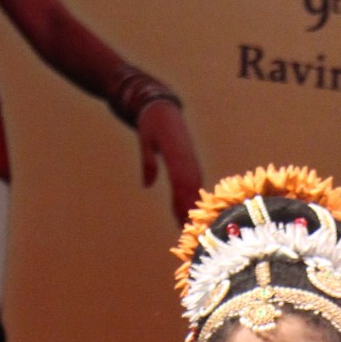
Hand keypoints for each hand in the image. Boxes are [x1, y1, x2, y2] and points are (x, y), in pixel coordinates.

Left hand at [137, 100, 202, 221]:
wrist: (163, 108)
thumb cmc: (151, 123)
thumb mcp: (145, 139)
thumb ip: (148, 161)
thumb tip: (147, 184)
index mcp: (176, 153)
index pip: (181, 183)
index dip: (182, 203)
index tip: (181, 221)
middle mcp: (188, 159)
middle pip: (191, 190)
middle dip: (189, 212)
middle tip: (185, 233)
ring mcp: (191, 162)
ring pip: (195, 189)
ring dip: (192, 208)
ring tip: (187, 229)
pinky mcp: (191, 164)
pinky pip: (193, 185)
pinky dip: (191, 199)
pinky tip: (187, 212)